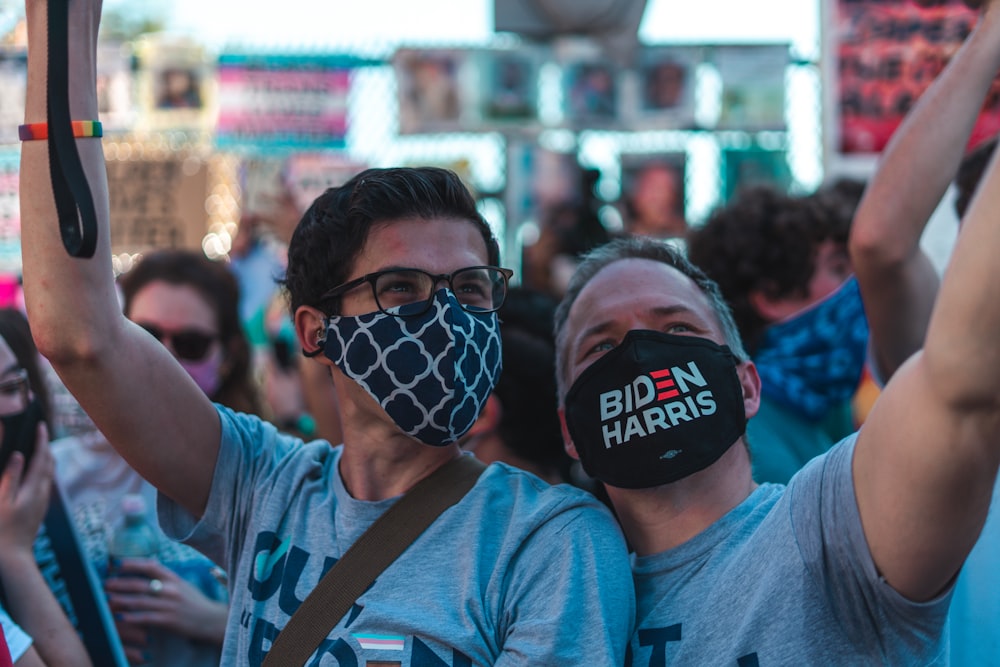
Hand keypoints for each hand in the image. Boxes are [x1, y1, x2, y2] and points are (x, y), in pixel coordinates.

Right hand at [0, 426, 51, 560]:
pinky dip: (43, 469)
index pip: (41, 457)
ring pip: (50, 473)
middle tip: (41, 430)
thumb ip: (11, 476)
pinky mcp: (40, 508)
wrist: (11, 557)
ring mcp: (43, 502)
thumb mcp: (1, 501)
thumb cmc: (0, 530)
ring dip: (46, 457)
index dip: (41, 439)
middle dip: (46, 445)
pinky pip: (46, 482)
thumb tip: (20, 455)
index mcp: (34, 489)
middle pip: (49, 463)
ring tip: (40, 445)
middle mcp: (43, 493)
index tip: (41, 424)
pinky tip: (37, 470)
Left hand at [105, 558, 227, 656]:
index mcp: (174, 578)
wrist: (211, 620)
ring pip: (140, 601)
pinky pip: (146, 618)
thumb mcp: (183, 585)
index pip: (151, 566)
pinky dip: (132, 617)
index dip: (133, 563)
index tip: (117, 564)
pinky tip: (120, 617)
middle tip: (105, 584)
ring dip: (121, 600)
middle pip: (141, 584)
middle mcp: (171, 589)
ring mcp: (170, 605)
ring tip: (107, 600)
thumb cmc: (194, 602)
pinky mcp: (169, 620)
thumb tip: (148, 566)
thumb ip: (166, 578)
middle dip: (120, 584)